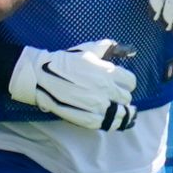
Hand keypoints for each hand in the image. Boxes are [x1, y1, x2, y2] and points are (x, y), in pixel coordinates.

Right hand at [7, 40, 138, 130]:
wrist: (42, 77)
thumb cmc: (65, 61)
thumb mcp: (88, 49)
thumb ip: (108, 48)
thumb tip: (128, 49)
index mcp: (107, 73)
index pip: (130, 81)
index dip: (127, 82)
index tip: (121, 83)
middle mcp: (106, 91)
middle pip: (126, 97)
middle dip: (121, 95)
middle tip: (114, 95)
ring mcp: (98, 107)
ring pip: (122, 114)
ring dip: (122, 111)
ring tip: (120, 110)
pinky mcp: (89, 120)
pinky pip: (109, 124)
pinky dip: (112, 121)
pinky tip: (110, 117)